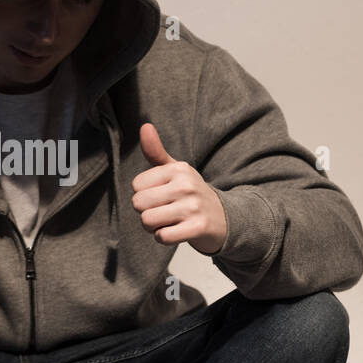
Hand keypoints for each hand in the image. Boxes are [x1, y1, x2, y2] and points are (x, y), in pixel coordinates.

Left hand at [131, 123, 227, 254]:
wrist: (225, 219)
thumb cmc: (192, 194)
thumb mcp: (176, 171)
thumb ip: (156, 152)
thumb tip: (145, 126)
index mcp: (178, 169)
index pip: (136, 185)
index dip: (144, 194)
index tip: (161, 196)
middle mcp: (186, 185)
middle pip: (138, 203)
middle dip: (146, 212)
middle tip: (163, 211)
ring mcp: (193, 207)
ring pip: (147, 220)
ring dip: (153, 227)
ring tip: (168, 221)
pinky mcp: (198, 227)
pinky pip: (162, 236)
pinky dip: (164, 237)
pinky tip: (176, 231)